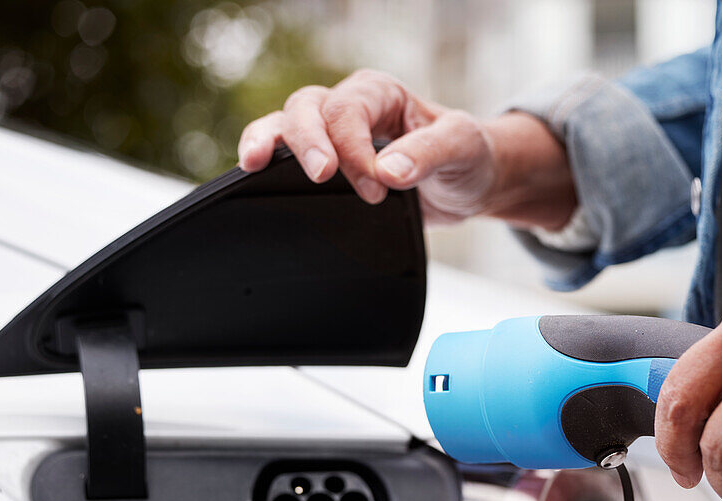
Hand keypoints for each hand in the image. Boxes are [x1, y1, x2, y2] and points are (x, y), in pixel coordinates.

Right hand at [237, 69, 575, 227]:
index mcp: (382, 94)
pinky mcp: (324, 165)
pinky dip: (266, 165)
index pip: (349, 111)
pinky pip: (283, 158)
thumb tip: (390, 171)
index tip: (379, 185)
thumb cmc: (466, 157)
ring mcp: (332, 136)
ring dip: (268, 143)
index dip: (355, 149)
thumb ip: (428, 155)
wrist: (468, 183)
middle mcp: (350, 107)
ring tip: (254, 165)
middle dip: (307, 141)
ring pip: (284, 125)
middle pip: (307, 109)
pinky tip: (253, 177)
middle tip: (322, 175)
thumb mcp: (462, 149)